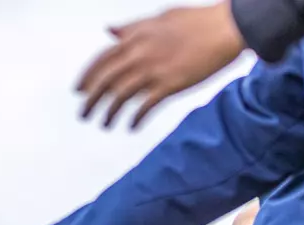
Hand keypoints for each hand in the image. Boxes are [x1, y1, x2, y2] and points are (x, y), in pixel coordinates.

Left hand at [77, 2, 244, 129]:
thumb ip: (131, 27)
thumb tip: (110, 31)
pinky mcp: (169, 85)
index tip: (78, 90)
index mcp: (136, 36)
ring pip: (121, 96)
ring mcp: (154, 70)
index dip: (87, 77)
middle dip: (91, 100)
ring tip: (105, 124)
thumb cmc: (196, 21)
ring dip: (110, 113)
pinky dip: (135, 118)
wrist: (225, 28)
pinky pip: (145, 106)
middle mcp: (140, 53)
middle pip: (106, 81)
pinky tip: (131, 127)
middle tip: (84, 114)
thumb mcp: (158, 18)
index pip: (102, 59)